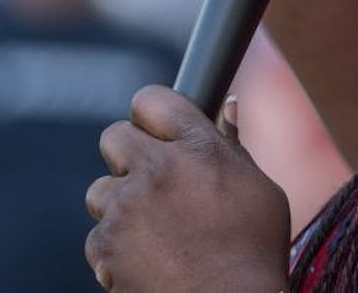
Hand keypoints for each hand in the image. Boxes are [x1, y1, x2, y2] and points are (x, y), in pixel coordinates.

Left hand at [85, 87, 291, 292]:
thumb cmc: (255, 251)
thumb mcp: (260, 189)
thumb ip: (233, 147)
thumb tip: (227, 107)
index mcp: (197, 147)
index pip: (152, 99)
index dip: (153, 114)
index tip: (158, 129)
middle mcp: (156, 169)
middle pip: (114, 136)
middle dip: (129, 155)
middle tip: (153, 179)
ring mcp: (125, 208)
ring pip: (100, 189)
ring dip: (120, 204)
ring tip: (154, 229)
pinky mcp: (104, 245)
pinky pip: (98, 234)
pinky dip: (116, 245)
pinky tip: (148, 257)